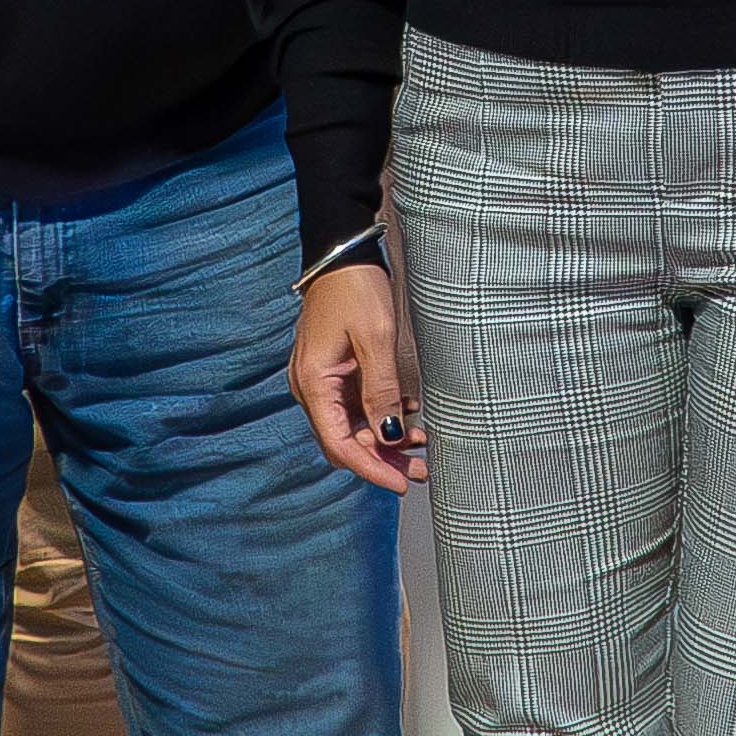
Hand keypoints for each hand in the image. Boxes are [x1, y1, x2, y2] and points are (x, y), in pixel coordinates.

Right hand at [291, 259, 424, 491]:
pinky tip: (411, 414)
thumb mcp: (377, 339)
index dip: (371, 469)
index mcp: (313, 384)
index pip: (339, 446)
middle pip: (345, 442)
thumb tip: (390, 436)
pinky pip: (356, 407)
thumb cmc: (356, 289)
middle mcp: (311, 389)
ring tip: (423, 444)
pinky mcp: (334, 372)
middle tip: (421, 469)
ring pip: (353, 427)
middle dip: (383, 459)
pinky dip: (382, 416)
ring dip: (386, 439)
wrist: (342, 253)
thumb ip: (383, 391)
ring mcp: (321, 381)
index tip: (401, 483)